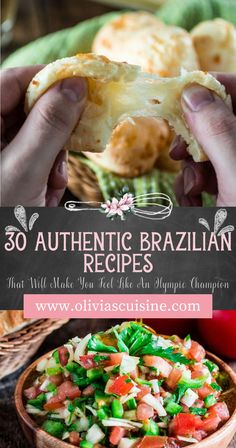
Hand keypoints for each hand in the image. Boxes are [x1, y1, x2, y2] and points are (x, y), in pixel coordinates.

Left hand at [1, 66, 86, 205]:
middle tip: (68, 151)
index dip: (50, 79)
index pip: (14, 81)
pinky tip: (44, 193)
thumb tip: (77, 86)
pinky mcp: (12, 169)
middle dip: (55, 133)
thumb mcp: (24, 169)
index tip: (84, 86)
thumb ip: (50, 126)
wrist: (0, 257)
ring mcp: (1, 152)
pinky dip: (48, 174)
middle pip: (31, 109)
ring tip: (49, 185)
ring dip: (54, 159)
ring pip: (40, 136)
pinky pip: (38, 159)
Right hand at [171, 74, 235, 205]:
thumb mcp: (234, 174)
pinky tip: (193, 202)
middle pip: (213, 121)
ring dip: (188, 171)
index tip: (178, 99)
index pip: (235, 88)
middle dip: (192, 141)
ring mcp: (233, 166)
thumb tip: (191, 91)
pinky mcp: (226, 186)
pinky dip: (190, 188)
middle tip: (181, 155)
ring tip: (193, 192)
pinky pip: (202, 174)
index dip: (207, 88)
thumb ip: (217, 131)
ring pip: (203, 149)